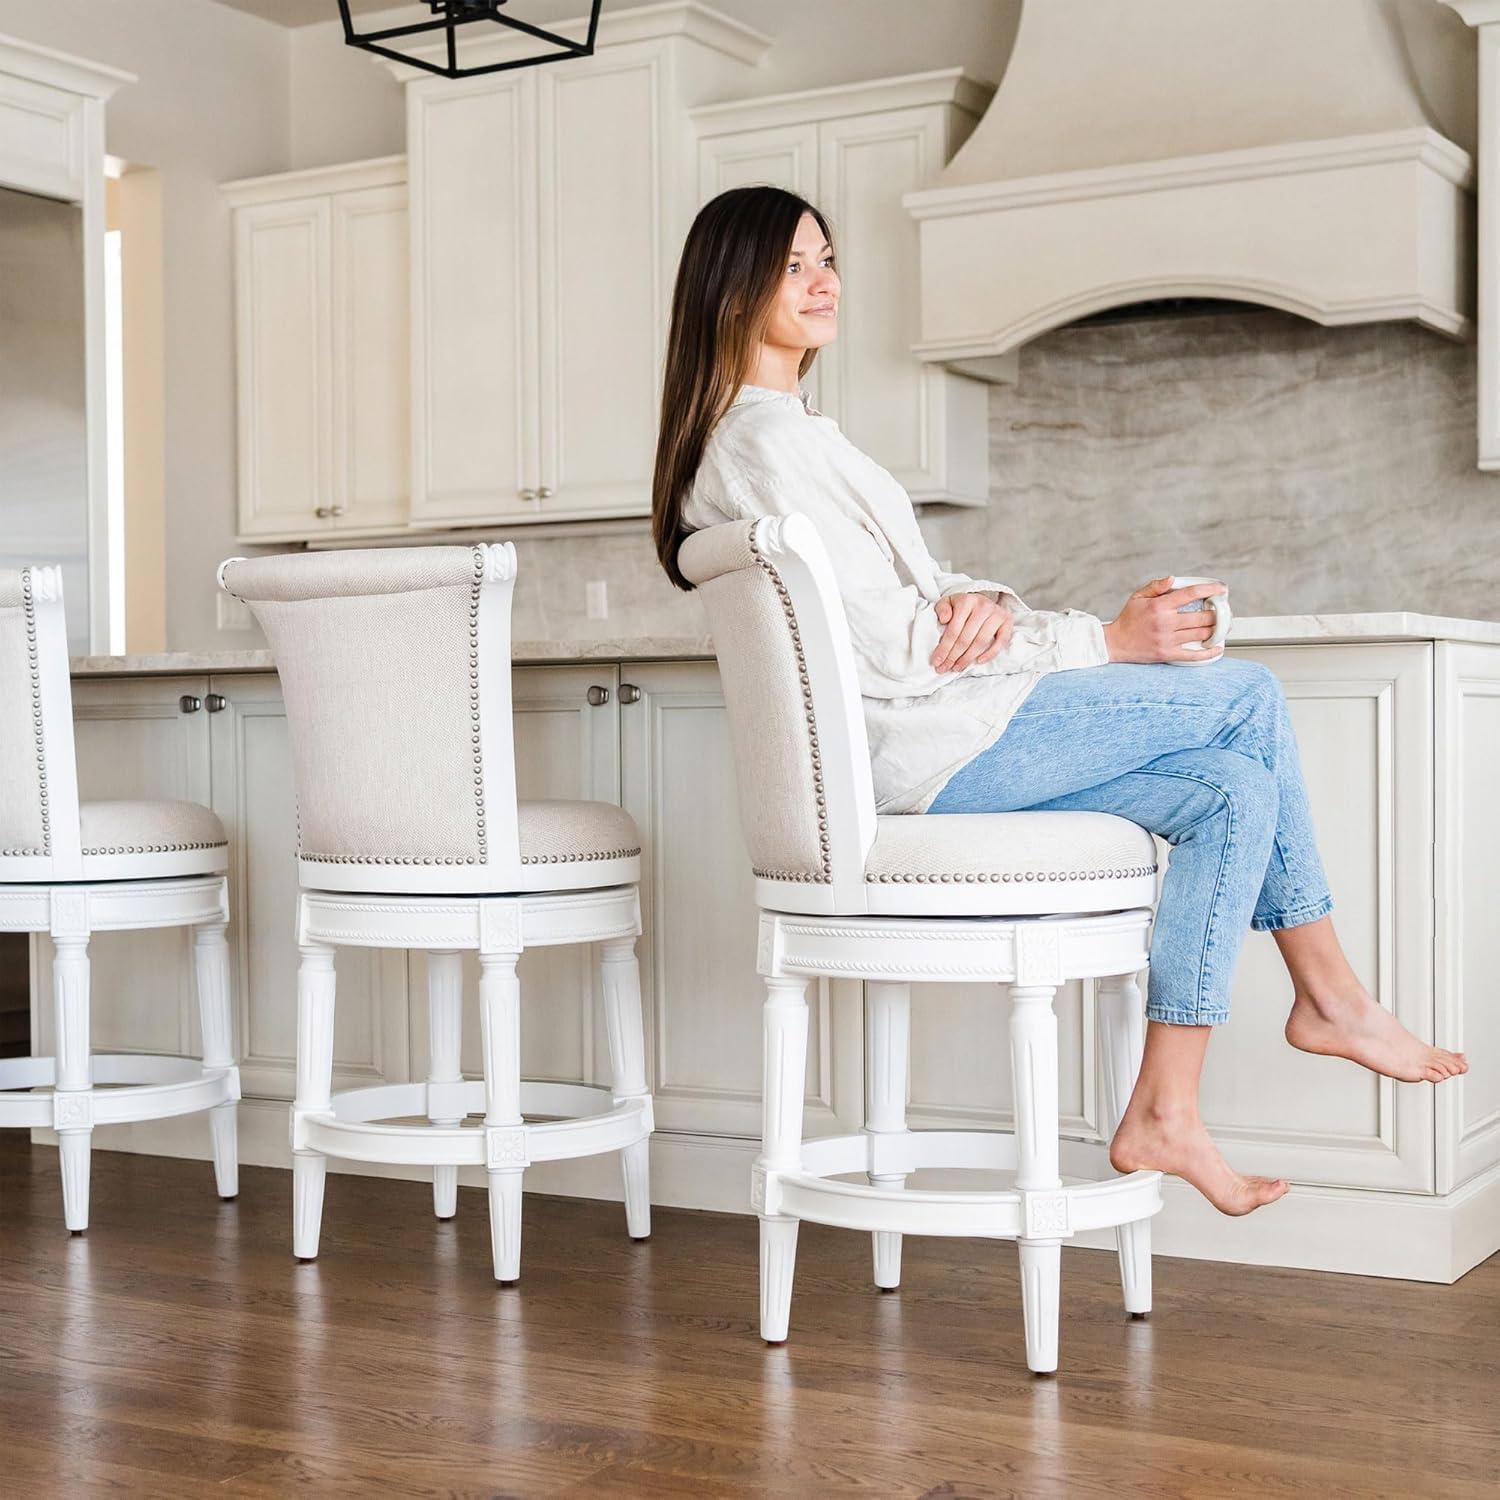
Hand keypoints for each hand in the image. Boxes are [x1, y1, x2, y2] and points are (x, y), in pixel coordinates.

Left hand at [931, 592, 1012, 671]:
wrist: (981, 601)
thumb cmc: (962, 605)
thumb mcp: (948, 602)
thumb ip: (942, 609)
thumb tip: (944, 619)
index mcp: (966, 601)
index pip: (953, 630)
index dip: (944, 648)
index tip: (937, 661)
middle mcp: (983, 606)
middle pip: (966, 638)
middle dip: (953, 656)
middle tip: (945, 668)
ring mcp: (997, 614)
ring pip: (980, 642)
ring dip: (967, 658)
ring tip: (957, 667)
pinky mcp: (1007, 622)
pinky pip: (1000, 642)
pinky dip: (990, 654)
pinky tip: (978, 661)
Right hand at [1102, 576, 1226, 663]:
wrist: (1114, 643)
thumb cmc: (1127, 620)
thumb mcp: (1138, 597)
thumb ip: (1156, 586)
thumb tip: (1173, 579)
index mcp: (1160, 606)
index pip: (1191, 594)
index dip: (1210, 590)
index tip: (1221, 590)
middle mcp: (1166, 623)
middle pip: (1202, 617)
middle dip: (1218, 613)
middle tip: (1223, 611)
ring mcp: (1168, 640)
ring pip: (1202, 634)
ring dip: (1216, 630)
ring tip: (1221, 626)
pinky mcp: (1168, 653)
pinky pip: (1194, 655)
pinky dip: (1209, 652)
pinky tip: (1218, 647)